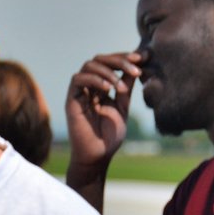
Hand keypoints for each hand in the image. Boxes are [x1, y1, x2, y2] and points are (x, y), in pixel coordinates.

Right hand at [64, 50, 143, 176]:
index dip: (124, 57)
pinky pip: (78, 80)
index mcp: (101, 87)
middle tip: (135, 68)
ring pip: (89, 66)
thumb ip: (126, 86)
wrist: (98, 156)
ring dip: (108, 71)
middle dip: (118, 60)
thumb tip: (137, 65)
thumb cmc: (110, 135)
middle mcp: (89, 86)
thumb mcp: (123, 106)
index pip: (110, 63)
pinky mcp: (71, 100)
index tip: (142, 58)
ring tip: (120, 87)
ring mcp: (79, 92)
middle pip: (99, 60)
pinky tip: (108, 89)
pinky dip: (94, 79)